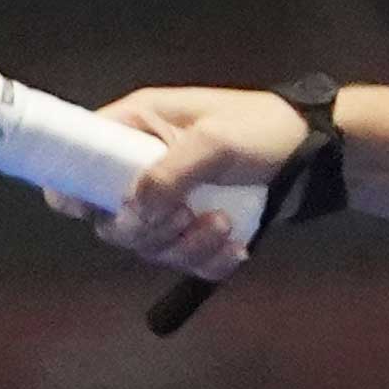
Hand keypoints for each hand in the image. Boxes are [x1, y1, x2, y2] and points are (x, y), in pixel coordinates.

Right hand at [88, 84, 309, 281]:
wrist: (318, 153)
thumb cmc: (263, 129)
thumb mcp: (215, 141)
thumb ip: (169, 172)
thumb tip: (132, 207)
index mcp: (136, 127)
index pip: (78, 157)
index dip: (70, 186)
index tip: (86, 210)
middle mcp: (144, 165)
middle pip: (111, 219)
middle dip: (147, 230)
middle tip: (184, 217)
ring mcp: (170, 199)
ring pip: (150, 246)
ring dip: (185, 247)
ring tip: (224, 227)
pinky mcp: (195, 227)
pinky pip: (184, 260)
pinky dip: (207, 262)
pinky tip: (235, 249)